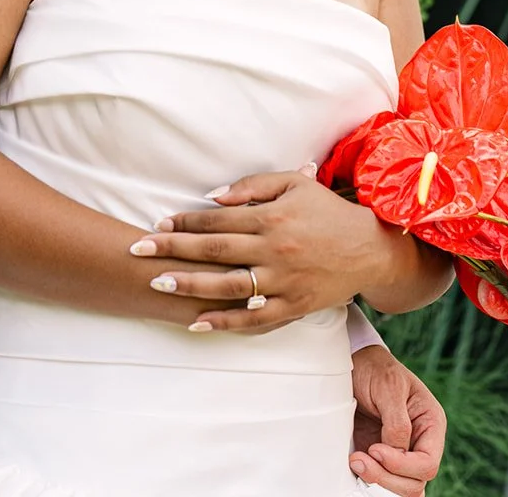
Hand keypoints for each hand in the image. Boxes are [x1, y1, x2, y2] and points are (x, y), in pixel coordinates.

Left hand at [130, 170, 388, 332]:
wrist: (369, 248)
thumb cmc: (326, 211)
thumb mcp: (293, 184)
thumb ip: (252, 187)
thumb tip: (212, 196)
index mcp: (272, 216)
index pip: (218, 219)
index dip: (185, 220)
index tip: (157, 222)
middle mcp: (274, 248)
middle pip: (214, 249)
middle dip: (173, 248)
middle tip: (138, 249)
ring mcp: (283, 280)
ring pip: (228, 285)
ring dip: (190, 284)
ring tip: (158, 283)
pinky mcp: (293, 306)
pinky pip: (254, 319)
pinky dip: (225, 323)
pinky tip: (197, 323)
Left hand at [347, 346, 444, 493]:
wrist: (355, 363)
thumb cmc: (376, 369)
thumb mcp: (389, 387)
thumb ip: (397, 423)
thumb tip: (397, 453)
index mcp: (430, 424)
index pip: (428, 462)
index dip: (403, 465)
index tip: (375, 449)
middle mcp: (420, 442)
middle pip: (415, 482)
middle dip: (387, 476)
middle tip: (359, 459)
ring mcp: (401, 452)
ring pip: (400, 487)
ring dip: (377, 480)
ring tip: (355, 460)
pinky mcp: (381, 457)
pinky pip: (383, 481)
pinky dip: (370, 479)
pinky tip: (356, 465)